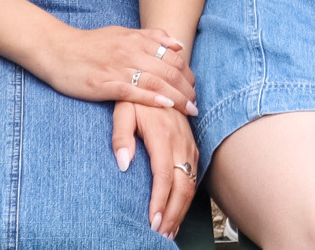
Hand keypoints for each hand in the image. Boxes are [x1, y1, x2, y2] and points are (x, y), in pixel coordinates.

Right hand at [34, 26, 196, 114]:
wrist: (58, 50)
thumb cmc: (91, 44)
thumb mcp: (123, 34)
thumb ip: (151, 38)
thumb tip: (179, 45)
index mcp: (136, 39)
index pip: (173, 56)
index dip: (188, 72)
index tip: (195, 86)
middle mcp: (131, 51)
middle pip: (169, 70)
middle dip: (187, 87)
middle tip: (197, 102)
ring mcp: (118, 67)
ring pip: (156, 81)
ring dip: (177, 96)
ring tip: (190, 109)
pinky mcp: (105, 84)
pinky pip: (133, 91)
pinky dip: (152, 98)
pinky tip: (166, 105)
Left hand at [113, 100, 199, 238]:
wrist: (162, 80)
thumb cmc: (138, 97)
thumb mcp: (123, 109)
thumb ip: (120, 136)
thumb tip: (123, 164)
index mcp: (163, 135)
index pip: (164, 176)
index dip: (160, 201)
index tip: (153, 221)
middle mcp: (180, 142)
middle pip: (182, 186)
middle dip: (173, 213)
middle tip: (160, 233)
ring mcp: (189, 145)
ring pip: (191, 184)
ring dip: (181, 209)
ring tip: (169, 230)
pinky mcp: (192, 146)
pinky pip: (194, 176)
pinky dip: (187, 197)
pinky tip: (178, 209)